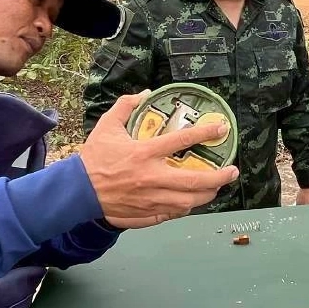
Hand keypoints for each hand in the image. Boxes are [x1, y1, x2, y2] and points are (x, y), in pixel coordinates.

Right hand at [78, 94, 239, 227]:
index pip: (181, 140)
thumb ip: (126, 106)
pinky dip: (186, 208)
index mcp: (144, 153)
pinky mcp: (146, 214)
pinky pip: (173, 214)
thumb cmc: (92, 159)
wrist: (75, 192)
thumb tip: (145, 93)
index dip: (205, 132)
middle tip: (232, 171)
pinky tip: (191, 202)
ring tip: (216, 188)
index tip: (221, 128)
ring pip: (189, 202)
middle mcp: (152, 178)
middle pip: (195, 181)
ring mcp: (151, 199)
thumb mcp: (106, 126)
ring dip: (207, 195)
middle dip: (219, 177)